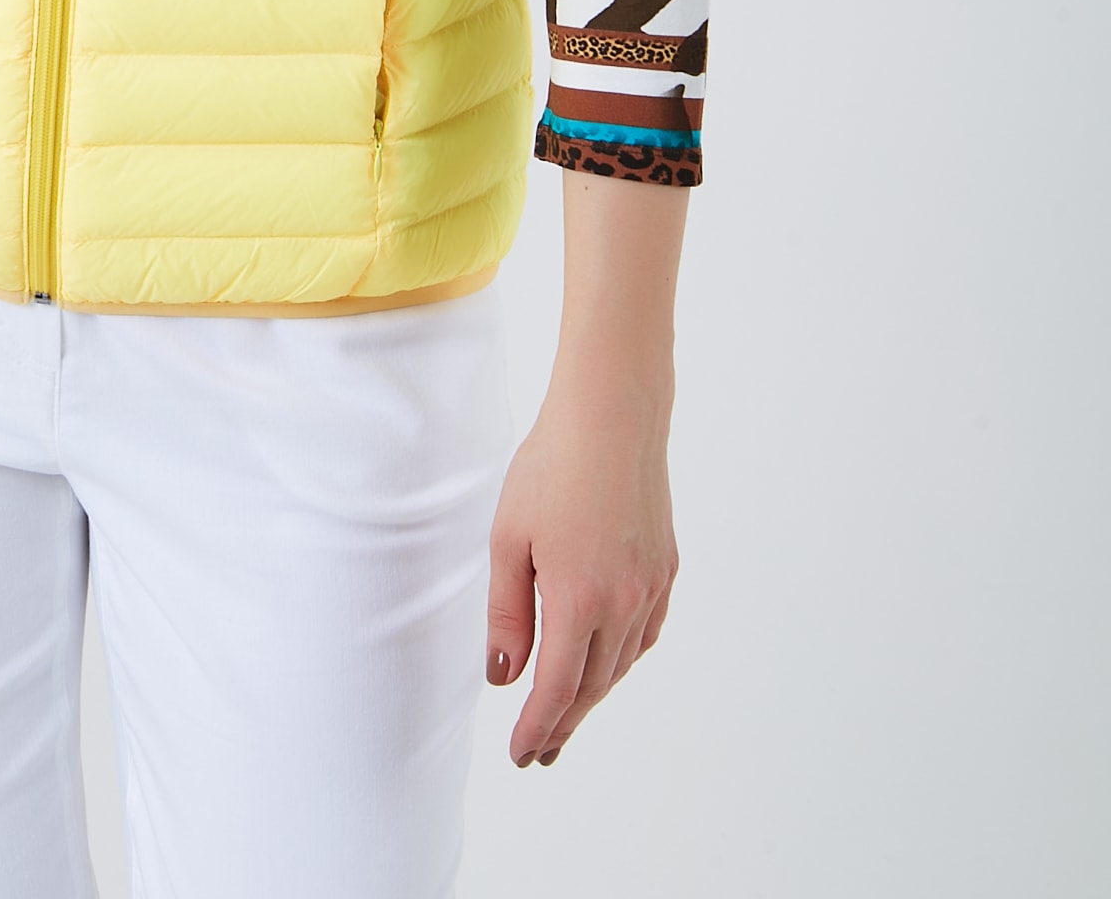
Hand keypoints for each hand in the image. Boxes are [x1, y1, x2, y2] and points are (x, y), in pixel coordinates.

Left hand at [483, 378, 677, 766]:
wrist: (612, 416)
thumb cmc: (550, 468)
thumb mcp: (508, 539)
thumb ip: (507, 615)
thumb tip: (505, 677)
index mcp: (579, 600)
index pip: (558, 690)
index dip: (538, 728)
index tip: (522, 755)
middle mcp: (623, 604)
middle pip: (592, 686)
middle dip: (564, 722)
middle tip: (540, 750)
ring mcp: (651, 588)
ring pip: (621, 664)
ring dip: (593, 693)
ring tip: (566, 713)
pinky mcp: (666, 569)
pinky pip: (645, 633)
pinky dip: (622, 658)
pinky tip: (606, 661)